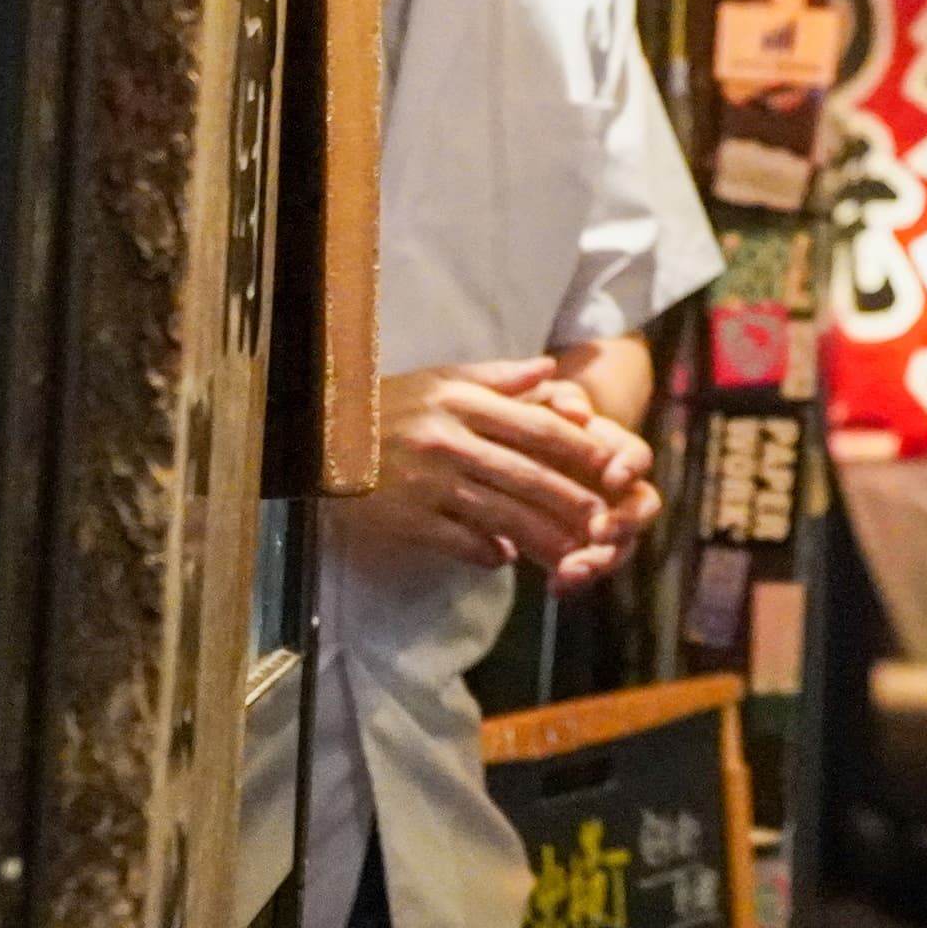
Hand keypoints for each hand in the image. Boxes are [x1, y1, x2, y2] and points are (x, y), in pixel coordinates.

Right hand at [339, 358, 643, 575]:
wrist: (317, 439)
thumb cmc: (388, 405)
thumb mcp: (440, 379)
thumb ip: (498, 377)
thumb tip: (550, 370)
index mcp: (461, 403)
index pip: (533, 426)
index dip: (576, 446)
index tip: (610, 462)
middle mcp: (449, 441)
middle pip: (525, 475)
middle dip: (571, 500)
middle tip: (606, 520)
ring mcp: (427, 483)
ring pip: (500, 513)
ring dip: (542, 537)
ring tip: (575, 552)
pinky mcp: (407, 518)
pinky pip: (459, 539)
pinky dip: (487, 550)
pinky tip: (508, 557)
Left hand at [524, 377, 663, 594]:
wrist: (497, 448)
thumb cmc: (524, 416)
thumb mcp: (538, 398)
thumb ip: (560, 398)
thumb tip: (577, 410)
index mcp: (608, 449)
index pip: (635, 456)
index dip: (629, 466)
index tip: (613, 476)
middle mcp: (612, 489)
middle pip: (641, 508)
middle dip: (626, 523)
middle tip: (601, 533)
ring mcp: (596, 521)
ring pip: (618, 545)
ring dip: (602, 560)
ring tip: (573, 570)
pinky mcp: (572, 548)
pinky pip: (585, 568)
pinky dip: (574, 579)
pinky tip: (555, 586)